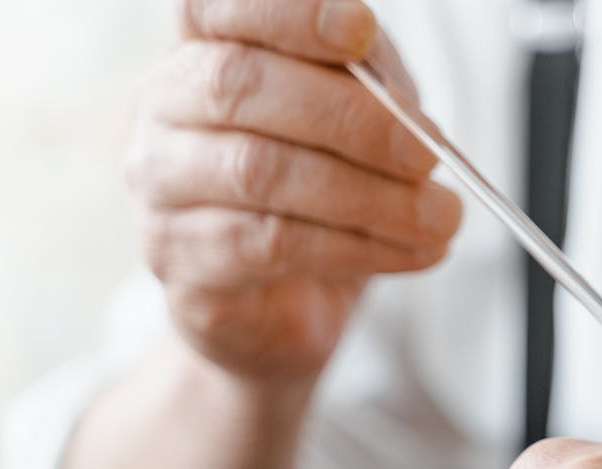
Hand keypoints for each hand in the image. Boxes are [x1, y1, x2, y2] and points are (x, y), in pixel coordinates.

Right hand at [127, 0, 461, 383]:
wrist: (286, 305)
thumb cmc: (320, 194)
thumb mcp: (358, 122)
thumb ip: (370, 87)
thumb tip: (395, 98)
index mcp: (203, 50)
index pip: (218, 6)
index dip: (289, 13)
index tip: (361, 29)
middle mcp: (164, 110)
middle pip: (240, 86)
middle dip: (351, 118)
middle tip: (427, 152)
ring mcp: (161, 190)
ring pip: (261, 173)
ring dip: (370, 196)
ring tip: (440, 217)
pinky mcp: (184, 264)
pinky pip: (271, 245)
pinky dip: (358, 248)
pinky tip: (411, 252)